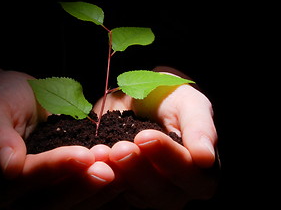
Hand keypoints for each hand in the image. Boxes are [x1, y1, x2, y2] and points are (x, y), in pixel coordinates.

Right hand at [0, 69, 114, 208]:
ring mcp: (40, 196)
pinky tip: (125, 179)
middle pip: (49, 201)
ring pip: (70, 204)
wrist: (19, 100)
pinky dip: (103, 192)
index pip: (24, 179)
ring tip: (122, 171)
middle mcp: (15, 197)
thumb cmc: (2, 99)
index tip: (84, 155)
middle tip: (109, 168)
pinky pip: (82, 199)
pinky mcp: (61, 190)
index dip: (55, 167)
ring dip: (97, 191)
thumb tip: (8, 166)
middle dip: (81, 184)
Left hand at [93, 81, 218, 208]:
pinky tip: (93, 162)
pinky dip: (103, 181)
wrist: (143, 101)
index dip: (168, 158)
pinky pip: (114, 196)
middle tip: (120, 148)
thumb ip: (199, 127)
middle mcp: (178, 189)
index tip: (145, 136)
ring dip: (119, 177)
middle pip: (163, 193)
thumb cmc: (172, 100)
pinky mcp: (126, 193)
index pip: (191, 174)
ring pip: (137, 198)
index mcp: (201, 171)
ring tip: (104, 154)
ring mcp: (150, 194)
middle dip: (139, 169)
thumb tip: (205, 157)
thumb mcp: (189, 103)